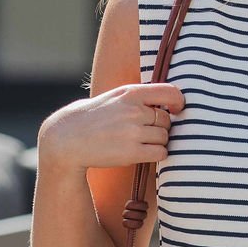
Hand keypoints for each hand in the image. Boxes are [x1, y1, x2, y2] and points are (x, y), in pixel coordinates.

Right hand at [38, 82, 185, 171]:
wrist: (68, 138)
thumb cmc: (94, 118)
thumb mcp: (114, 98)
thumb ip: (139, 98)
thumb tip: (171, 101)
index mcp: (130, 93)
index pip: (170, 92)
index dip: (179, 102)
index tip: (177, 109)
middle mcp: (134, 110)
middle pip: (166, 120)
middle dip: (161, 127)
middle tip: (146, 132)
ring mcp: (133, 131)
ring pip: (165, 138)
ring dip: (158, 142)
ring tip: (140, 142)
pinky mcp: (132, 152)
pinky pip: (160, 153)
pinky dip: (156, 154)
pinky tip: (143, 153)